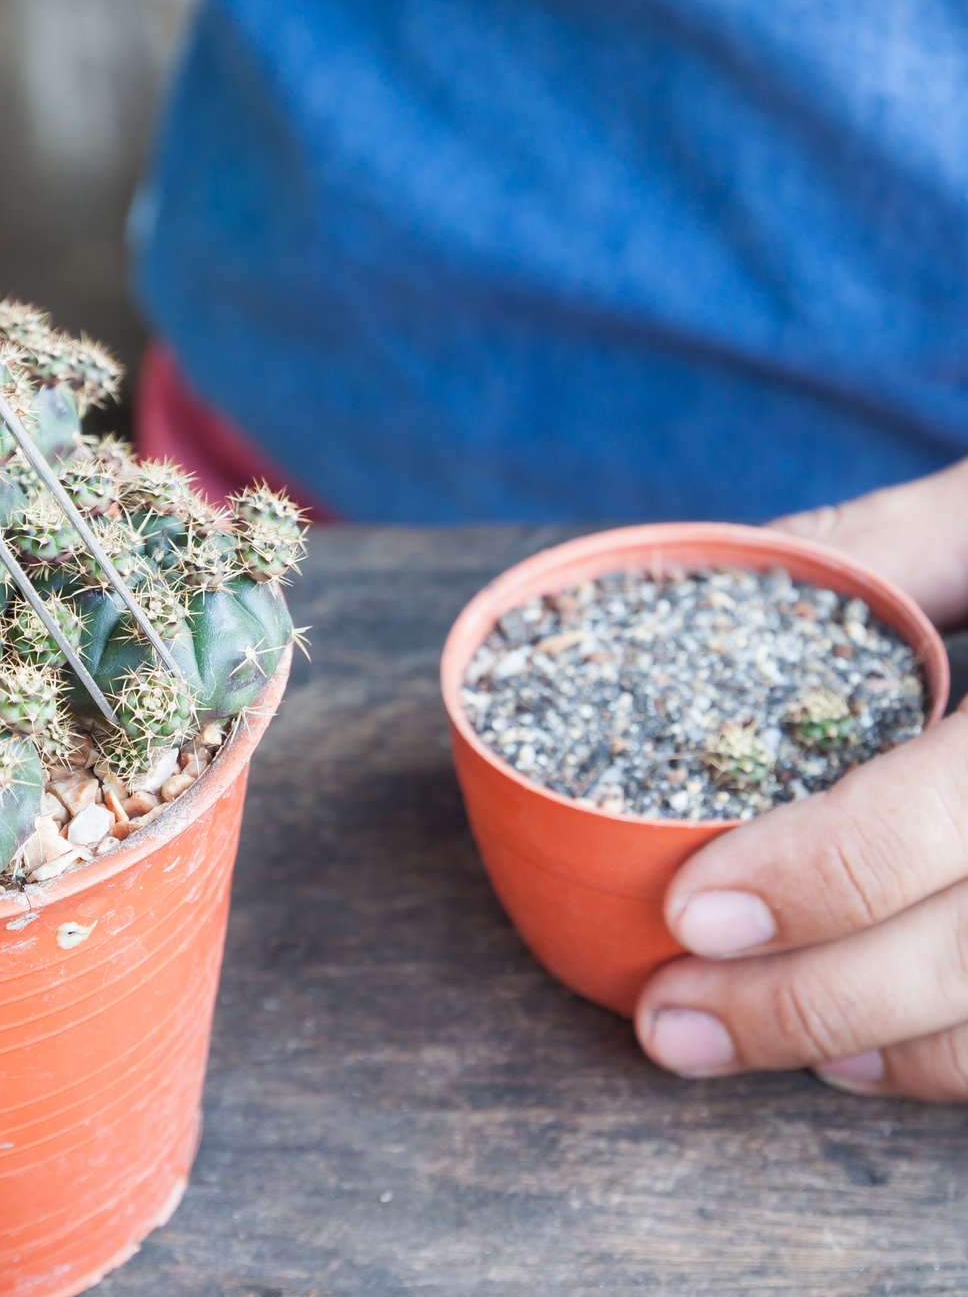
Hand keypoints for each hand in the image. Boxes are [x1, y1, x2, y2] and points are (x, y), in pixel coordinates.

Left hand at [635, 459, 967, 1098]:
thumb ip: (881, 548)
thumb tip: (712, 585)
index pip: (950, 814)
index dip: (821, 877)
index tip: (691, 910)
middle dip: (810, 999)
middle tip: (671, 1023)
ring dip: (871, 1048)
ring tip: (729, 1040)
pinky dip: (951, 1062)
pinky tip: (857, 1056)